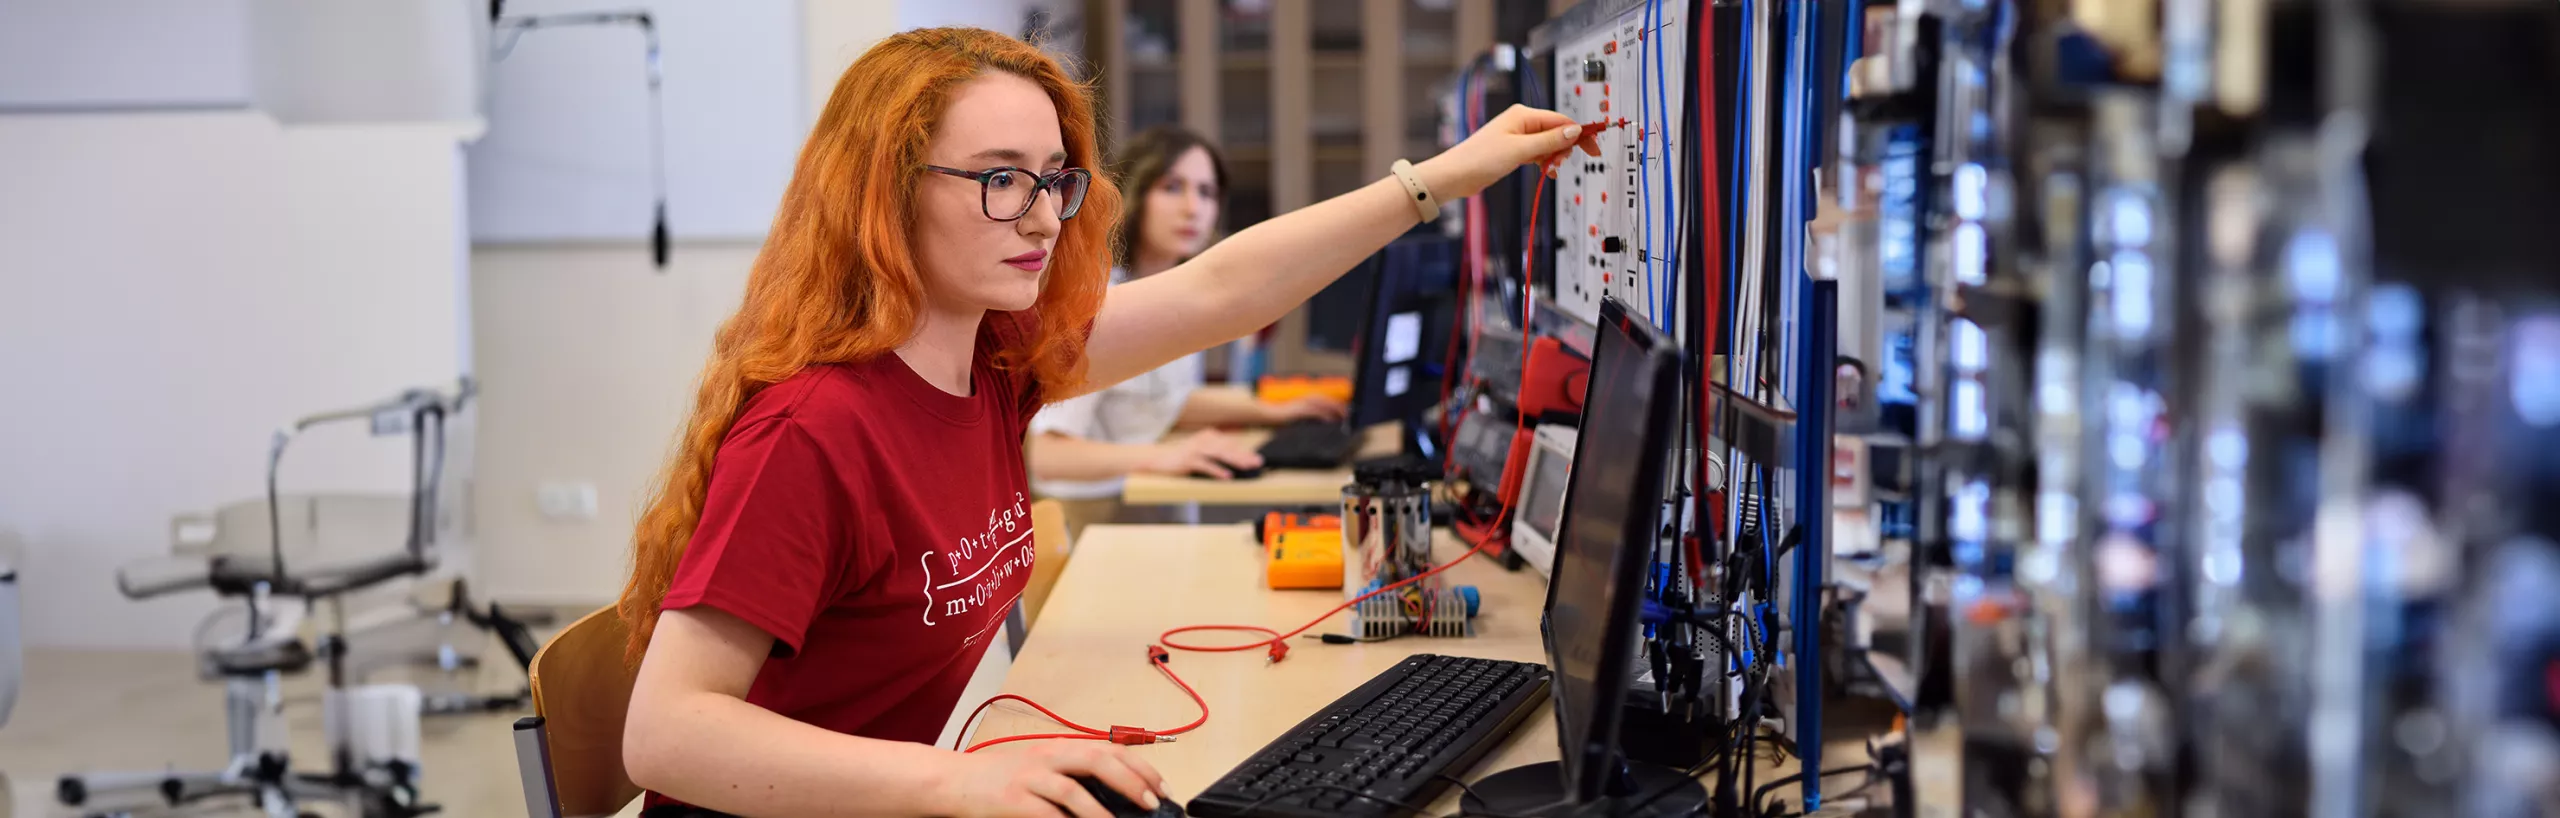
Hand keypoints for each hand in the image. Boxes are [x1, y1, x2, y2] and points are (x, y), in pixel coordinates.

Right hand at [935, 743, 1169, 817]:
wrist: (953, 781)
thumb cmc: (999, 777)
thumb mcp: (1040, 768)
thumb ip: (1073, 776)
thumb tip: (1115, 796)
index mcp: (1059, 748)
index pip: (1110, 749)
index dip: (1140, 767)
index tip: (1161, 787)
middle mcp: (1047, 757)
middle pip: (1097, 760)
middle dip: (1131, 781)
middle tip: (1151, 803)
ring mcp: (1029, 777)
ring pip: (1073, 789)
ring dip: (1100, 811)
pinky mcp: (1012, 800)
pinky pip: (1045, 814)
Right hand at [1139, 429, 1263, 478]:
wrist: (1159, 460)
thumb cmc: (1182, 459)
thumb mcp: (1202, 453)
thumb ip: (1217, 453)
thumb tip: (1236, 460)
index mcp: (1208, 436)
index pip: (1231, 443)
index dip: (1245, 451)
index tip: (1257, 459)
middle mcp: (1203, 440)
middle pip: (1228, 447)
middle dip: (1244, 455)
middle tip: (1258, 462)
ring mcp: (1195, 449)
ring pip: (1219, 454)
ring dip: (1235, 460)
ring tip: (1247, 466)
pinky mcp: (1188, 460)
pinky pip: (1205, 465)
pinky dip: (1217, 470)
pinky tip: (1227, 475)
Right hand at [1262, 395, 1347, 424]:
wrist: (1267, 415)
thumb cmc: (1282, 418)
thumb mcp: (1299, 417)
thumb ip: (1310, 418)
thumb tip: (1324, 423)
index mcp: (1307, 400)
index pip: (1325, 401)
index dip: (1337, 405)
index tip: (1346, 412)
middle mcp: (1306, 399)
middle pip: (1327, 400)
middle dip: (1339, 406)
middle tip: (1349, 414)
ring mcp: (1302, 404)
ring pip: (1322, 404)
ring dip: (1334, 409)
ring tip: (1343, 416)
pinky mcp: (1298, 410)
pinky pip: (1314, 412)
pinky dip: (1323, 415)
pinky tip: (1330, 420)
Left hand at [1414, 104, 1601, 200]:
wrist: (1456, 175)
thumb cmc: (1480, 158)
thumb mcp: (1520, 150)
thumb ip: (1549, 140)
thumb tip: (1574, 131)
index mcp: (1524, 115)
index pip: (1561, 121)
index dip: (1580, 133)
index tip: (1594, 146)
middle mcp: (1522, 122)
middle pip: (1557, 131)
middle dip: (1565, 147)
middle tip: (1566, 162)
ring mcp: (1518, 136)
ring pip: (1548, 144)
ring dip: (1554, 156)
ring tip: (1551, 169)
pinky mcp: (1513, 150)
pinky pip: (1538, 152)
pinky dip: (1545, 161)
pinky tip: (1547, 171)